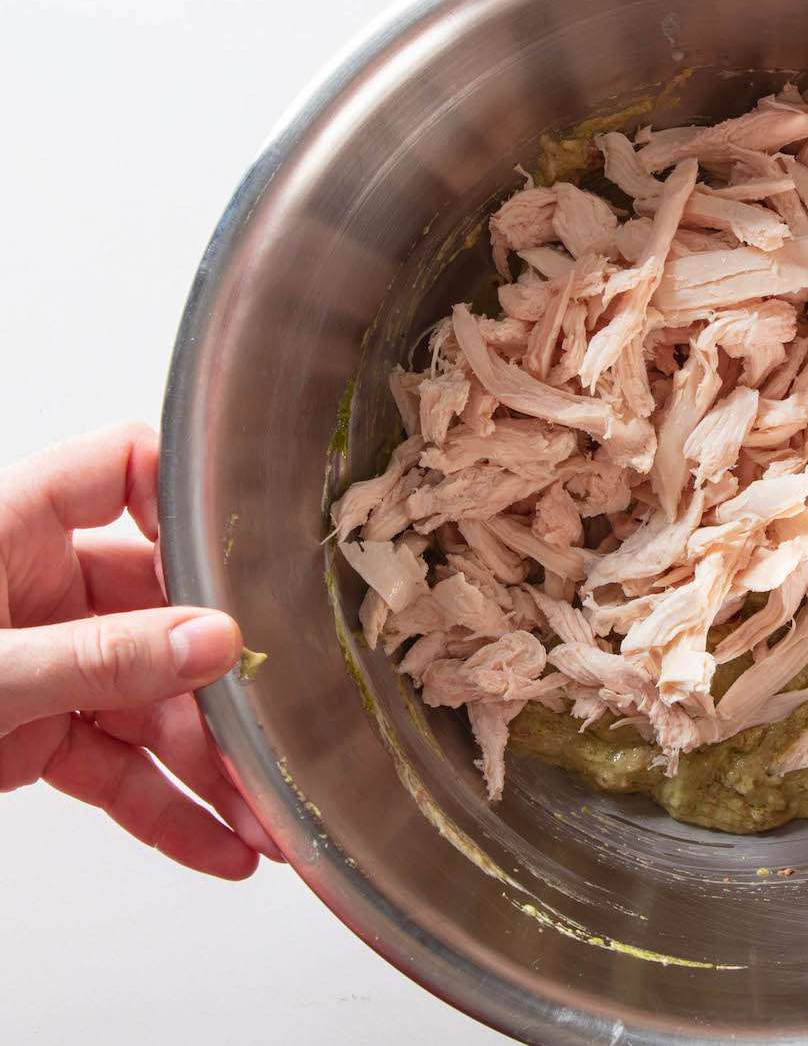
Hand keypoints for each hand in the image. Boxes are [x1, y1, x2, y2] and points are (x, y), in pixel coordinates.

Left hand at [0, 424, 280, 878]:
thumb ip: (98, 659)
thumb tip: (211, 641)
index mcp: (12, 528)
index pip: (123, 469)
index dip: (187, 498)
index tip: (240, 555)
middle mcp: (39, 587)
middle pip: (163, 610)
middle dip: (220, 682)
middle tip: (274, 727)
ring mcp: (45, 663)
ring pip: (150, 705)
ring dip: (207, 768)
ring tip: (264, 819)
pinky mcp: (38, 735)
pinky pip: (119, 769)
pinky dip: (167, 812)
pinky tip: (217, 844)